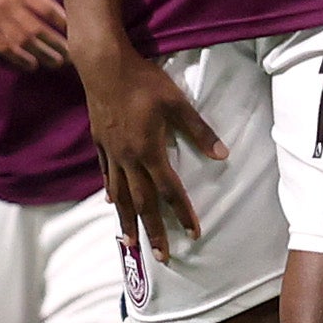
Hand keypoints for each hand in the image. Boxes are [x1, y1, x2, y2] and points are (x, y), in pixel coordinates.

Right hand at [0, 0, 66, 67]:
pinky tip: (31, 65)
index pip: (48, 9)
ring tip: (56, 62)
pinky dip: (18, 59)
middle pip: (39, 30)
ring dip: (42, 55)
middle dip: (57, 44)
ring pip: (23, 43)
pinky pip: (3, 48)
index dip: (63, 22)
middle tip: (71, 55)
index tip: (76, 31)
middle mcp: (9, 5)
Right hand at [77, 44, 225, 265]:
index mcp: (149, 151)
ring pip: (120, 195)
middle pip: (142, 202)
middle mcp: (128, 158)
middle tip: (161, 256)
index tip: (193, 234)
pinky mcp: (100, 142)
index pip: (169, 190)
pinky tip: (112, 202)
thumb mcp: (176, 102)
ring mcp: (111, 152)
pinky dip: (110, 192)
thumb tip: (223, 155)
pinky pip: (105, 174)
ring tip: (130, 242)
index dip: (182, 214)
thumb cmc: (143, 80)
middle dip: (153, 231)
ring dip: (127, 221)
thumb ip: (199, 130)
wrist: (103, 65)